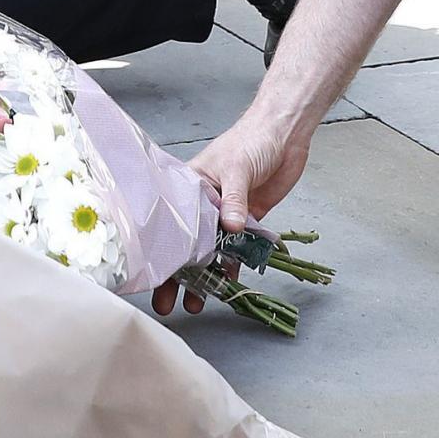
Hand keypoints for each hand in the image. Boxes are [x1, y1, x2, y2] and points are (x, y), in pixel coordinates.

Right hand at [152, 110, 312, 315]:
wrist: (283, 134)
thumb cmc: (251, 141)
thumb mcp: (237, 169)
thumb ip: (234, 200)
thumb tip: (231, 228)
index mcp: (191, 187)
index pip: (171, 223)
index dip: (163, 250)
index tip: (154, 276)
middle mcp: (204, 204)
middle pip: (188, 244)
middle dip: (179, 274)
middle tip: (168, 302)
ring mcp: (226, 214)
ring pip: (212, 251)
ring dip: (206, 277)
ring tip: (198, 303)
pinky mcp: (248, 220)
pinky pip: (238, 249)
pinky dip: (234, 266)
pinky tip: (227, 285)